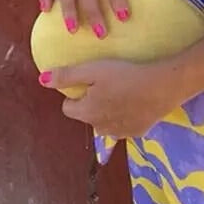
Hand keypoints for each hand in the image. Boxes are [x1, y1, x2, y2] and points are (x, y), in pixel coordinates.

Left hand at [39, 59, 183, 137]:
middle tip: (109, 83)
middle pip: (87, 115)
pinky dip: (125, 116)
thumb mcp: (94, 70)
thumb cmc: (125, 74)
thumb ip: (67, 75)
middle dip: (92, 102)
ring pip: (104, 122)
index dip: (76, 93)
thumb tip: (41, 79)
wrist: (162, 86)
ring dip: (108, 111)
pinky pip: (123, 125)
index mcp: (86, 113)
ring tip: (123, 92)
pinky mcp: (137, 133)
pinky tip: (135, 102)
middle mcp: (99, 128)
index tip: (91, 81)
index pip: (68, 108)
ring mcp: (119, 134)